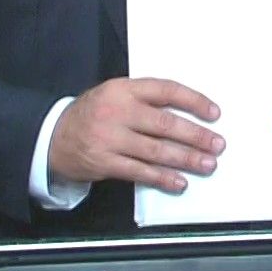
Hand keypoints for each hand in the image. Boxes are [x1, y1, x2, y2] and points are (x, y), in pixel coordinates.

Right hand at [49, 78, 222, 191]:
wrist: (54, 135)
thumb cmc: (94, 113)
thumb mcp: (115, 94)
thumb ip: (146, 100)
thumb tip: (190, 114)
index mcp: (124, 89)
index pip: (166, 90)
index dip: (194, 101)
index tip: (215, 113)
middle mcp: (118, 111)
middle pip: (165, 124)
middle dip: (196, 136)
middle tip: (217, 145)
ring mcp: (110, 138)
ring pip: (156, 150)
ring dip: (186, 159)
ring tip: (207, 164)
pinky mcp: (104, 162)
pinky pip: (140, 172)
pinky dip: (162, 178)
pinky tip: (179, 182)